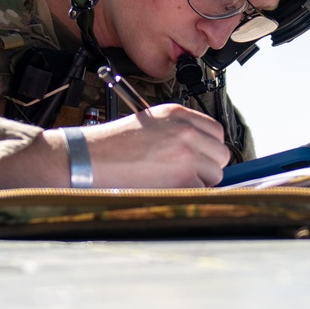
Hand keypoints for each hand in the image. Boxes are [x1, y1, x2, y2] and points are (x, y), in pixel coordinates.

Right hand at [0, 103, 230, 190]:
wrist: (87, 158)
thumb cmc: (110, 145)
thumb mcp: (148, 125)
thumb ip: (178, 133)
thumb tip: (201, 153)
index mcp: (177, 114)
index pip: (216, 132)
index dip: (209, 148)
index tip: (202, 157)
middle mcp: (186, 130)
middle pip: (221, 154)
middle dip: (207, 167)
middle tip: (185, 173)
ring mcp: (187, 153)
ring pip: (215, 175)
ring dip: (199, 182)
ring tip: (170, 181)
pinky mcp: (182, 177)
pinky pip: (201, 191)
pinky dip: (187, 194)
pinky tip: (165, 189)